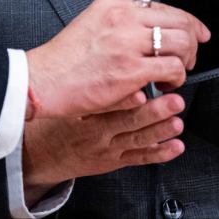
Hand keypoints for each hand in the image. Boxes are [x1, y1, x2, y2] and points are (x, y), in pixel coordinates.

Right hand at [22, 92, 186, 201]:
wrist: (40, 153)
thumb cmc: (56, 117)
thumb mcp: (64, 96)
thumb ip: (89, 79)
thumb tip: (118, 57)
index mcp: (82, 112)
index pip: (105, 103)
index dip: (124, 99)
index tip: (141, 92)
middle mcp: (95, 131)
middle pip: (127, 121)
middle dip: (154, 112)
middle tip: (174, 101)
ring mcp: (105, 148)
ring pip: (137, 139)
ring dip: (159, 130)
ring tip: (177, 122)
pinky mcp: (112, 161)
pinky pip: (138, 159)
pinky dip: (159, 154)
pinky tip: (175, 146)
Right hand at [26, 0, 208, 117]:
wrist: (43, 80)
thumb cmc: (62, 61)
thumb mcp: (90, 24)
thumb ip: (119, 24)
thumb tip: (148, 31)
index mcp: (113, 5)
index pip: (162, 6)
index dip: (186, 21)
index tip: (195, 31)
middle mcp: (123, 18)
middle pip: (179, 21)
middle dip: (192, 40)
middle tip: (189, 56)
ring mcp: (128, 43)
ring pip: (181, 42)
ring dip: (186, 60)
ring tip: (175, 72)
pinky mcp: (132, 70)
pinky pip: (172, 68)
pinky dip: (176, 78)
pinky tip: (165, 85)